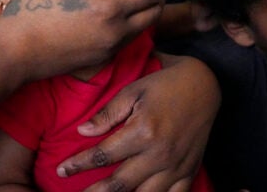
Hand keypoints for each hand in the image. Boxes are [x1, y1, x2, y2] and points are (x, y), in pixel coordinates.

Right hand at [0, 0, 170, 82]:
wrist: (13, 54)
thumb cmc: (28, 13)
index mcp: (107, 9)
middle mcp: (116, 32)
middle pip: (155, 12)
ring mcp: (109, 49)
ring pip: (143, 28)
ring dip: (147, 10)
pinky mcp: (100, 60)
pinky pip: (126, 40)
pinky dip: (131, 25)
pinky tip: (116, 12)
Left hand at [55, 55, 219, 191]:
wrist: (204, 86)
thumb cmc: (163, 85)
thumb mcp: (132, 92)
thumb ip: (107, 114)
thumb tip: (82, 131)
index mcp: (143, 131)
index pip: (103, 156)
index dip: (79, 165)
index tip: (62, 170)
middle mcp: (160, 154)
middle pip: (119, 183)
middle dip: (93, 191)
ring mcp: (176, 166)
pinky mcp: (189, 172)